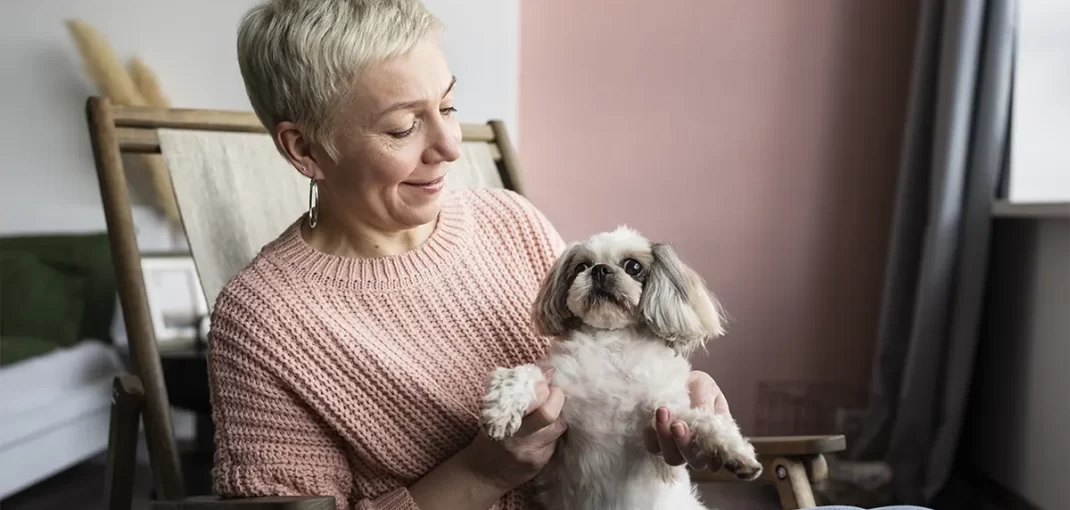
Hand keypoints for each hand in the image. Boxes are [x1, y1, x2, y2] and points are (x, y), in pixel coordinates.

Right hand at [464, 370, 566, 490]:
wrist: (483, 474)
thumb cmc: (490, 436)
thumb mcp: (493, 412)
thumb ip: (516, 393)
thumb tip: (546, 371)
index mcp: (500, 419)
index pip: (526, 399)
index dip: (541, 386)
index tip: (544, 381)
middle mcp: (516, 437)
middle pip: (548, 413)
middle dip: (557, 397)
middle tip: (554, 392)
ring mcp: (531, 452)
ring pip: (559, 426)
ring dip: (560, 413)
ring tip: (552, 409)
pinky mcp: (542, 462)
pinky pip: (557, 439)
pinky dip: (555, 429)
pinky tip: (547, 428)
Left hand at [643, 370, 730, 469]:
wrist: (675, 379)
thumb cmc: (695, 385)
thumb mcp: (705, 387)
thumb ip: (706, 404)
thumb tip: (704, 420)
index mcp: (717, 438)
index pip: (718, 457)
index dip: (712, 454)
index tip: (701, 434)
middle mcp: (699, 449)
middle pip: (695, 461)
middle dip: (685, 443)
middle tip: (677, 424)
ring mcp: (677, 449)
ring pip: (673, 458)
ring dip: (667, 439)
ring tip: (662, 413)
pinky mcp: (658, 445)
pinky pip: (653, 449)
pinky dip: (652, 437)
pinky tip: (650, 422)